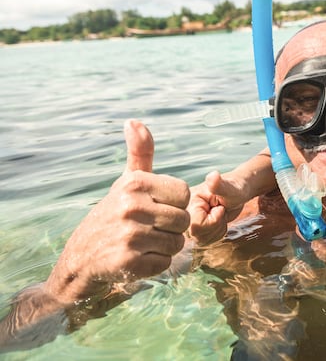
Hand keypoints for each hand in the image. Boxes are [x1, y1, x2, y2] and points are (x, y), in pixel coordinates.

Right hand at [45, 120, 189, 303]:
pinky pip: (165, 263)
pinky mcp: (129, 262)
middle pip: (183, 221)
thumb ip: (140, 153)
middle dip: (170, 229)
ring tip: (142, 243)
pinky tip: (136, 258)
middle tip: (147, 229)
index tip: (154, 208)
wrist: (80, 259)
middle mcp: (131, 206)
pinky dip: (155, 264)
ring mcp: (130, 235)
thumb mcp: (126, 182)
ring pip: (177, 244)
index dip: (174, 204)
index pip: (184, 193)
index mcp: (135, 183)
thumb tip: (134, 121)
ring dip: (164, 248)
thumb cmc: (113, 215)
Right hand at [187, 170, 249, 245]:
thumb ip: (219, 185)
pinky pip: (205, 242)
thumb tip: (213, 176)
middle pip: (198, 235)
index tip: (219, 207)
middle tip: (220, 210)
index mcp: (187, 201)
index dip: (213, 220)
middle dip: (215, 225)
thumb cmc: (234, 189)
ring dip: (217, 230)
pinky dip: (217, 233)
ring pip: (201, 240)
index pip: (196, 226)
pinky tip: (218, 220)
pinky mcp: (194, 229)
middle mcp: (184, 213)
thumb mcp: (229, 188)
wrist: (236, 193)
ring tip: (219, 214)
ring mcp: (187, 222)